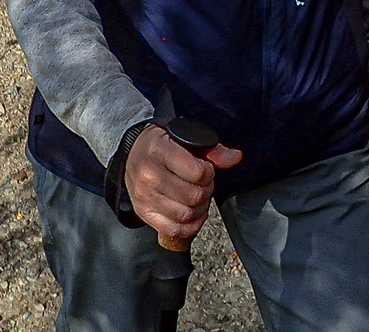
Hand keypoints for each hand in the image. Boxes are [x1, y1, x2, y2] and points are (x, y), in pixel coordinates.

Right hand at [123, 126, 242, 241]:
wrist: (133, 155)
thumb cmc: (162, 146)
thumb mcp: (185, 138)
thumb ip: (212, 150)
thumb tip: (236, 157)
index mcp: (159, 151)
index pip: (197, 172)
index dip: (209, 172)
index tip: (206, 168)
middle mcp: (149, 175)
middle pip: (193, 196)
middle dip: (206, 191)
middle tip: (204, 184)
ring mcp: (145, 196)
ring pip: (185, 214)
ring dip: (199, 209)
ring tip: (198, 197)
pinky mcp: (144, 212)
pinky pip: (173, 229)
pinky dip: (189, 226)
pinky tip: (194, 215)